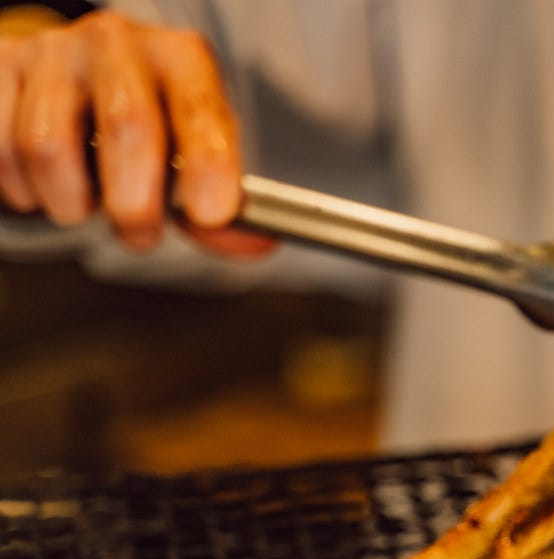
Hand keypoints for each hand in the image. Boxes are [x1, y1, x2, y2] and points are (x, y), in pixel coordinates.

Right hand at [0, 10, 272, 254]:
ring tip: (86, 205)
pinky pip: (2, 150)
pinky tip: (45, 186)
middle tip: (140, 234)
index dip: (208, 164)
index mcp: (181, 59)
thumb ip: (218, 210)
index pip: (201, 109)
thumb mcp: (190, 157)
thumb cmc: (145, 125)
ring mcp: (53, 52)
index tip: (210, 213)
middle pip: (127, 125)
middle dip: (135, 202)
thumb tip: (253, 244)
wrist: (67, 82)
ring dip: (71, 202)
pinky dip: (25, 190)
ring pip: (50, 144)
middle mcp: (118, 44)